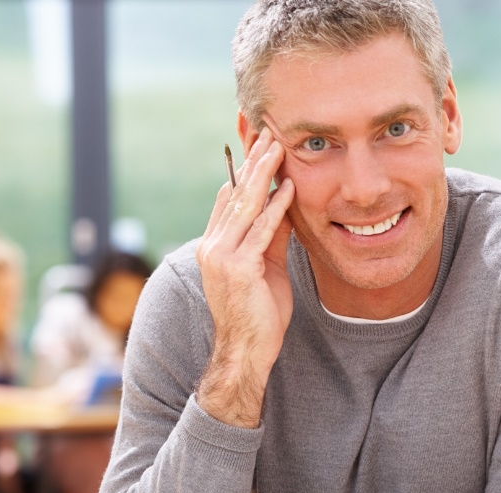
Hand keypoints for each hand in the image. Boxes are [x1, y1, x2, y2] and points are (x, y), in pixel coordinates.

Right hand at [195, 128, 294, 428]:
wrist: (246, 352)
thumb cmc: (259, 313)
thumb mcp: (267, 266)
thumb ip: (271, 236)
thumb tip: (284, 205)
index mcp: (215, 244)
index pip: (230, 197)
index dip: (246, 170)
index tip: (264, 145)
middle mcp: (212, 246)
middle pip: (234, 194)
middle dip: (254, 162)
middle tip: (271, 132)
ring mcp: (221, 257)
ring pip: (244, 206)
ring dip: (263, 174)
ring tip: (278, 148)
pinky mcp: (238, 269)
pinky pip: (259, 231)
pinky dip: (275, 208)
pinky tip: (288, 188)